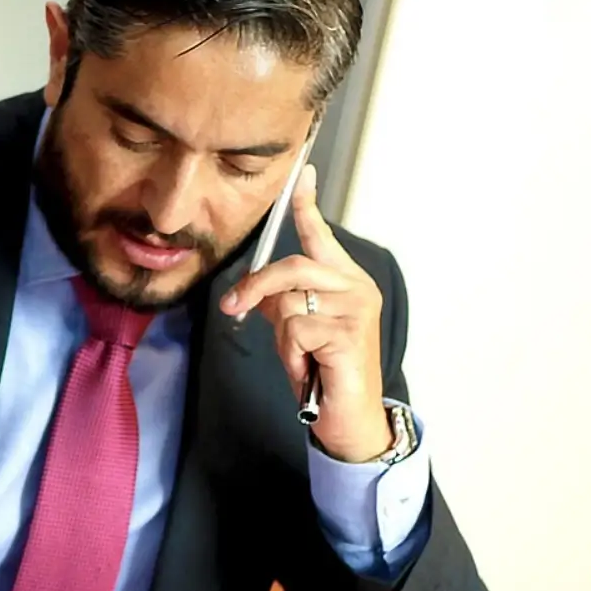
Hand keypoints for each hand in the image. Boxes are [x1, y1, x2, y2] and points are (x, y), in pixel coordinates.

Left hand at [220, 164, 391, 461]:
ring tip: (300, 355)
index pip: (320, 237)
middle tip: (233, 308)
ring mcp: (357, 309)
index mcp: (344, 280)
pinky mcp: (349, 334)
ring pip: (289, 301)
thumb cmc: (323, 371)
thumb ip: (278, 302)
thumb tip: (251, 288)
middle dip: (256, 287)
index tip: (300, 174)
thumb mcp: (294, 330)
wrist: (347, 415)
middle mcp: (356, 287)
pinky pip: (295, 330)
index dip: (306, 206)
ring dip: (282, 335)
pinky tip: (309, 366)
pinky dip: (291, 352)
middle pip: (292, 267)